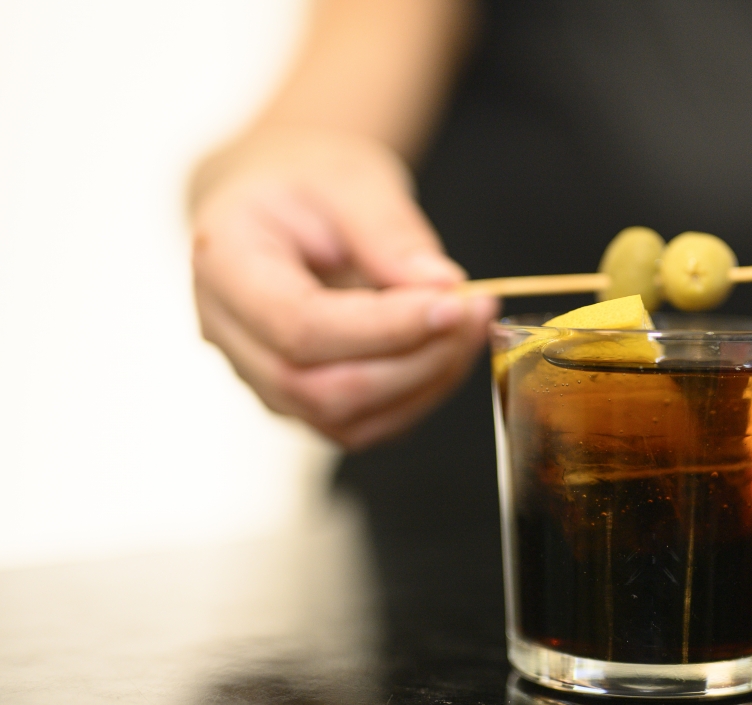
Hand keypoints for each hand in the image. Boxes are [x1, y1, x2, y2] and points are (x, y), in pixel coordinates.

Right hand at [190, 128, 496, 448]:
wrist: (282, 204)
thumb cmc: (307, 184)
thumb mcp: (350, 178)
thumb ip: (389, 231)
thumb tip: (440, 288)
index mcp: (224, 264)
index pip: (298, 326)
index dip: (383, 328)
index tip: (452, 304)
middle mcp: (229, 335)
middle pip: (318, 389)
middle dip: (412, 362)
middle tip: (473, 312)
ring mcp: (262, 378)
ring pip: (347, 420)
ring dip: (425, 382)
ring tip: (473, 322)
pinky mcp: (303, 401)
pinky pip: (367, 424)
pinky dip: (421, 393)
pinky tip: (451, 345)